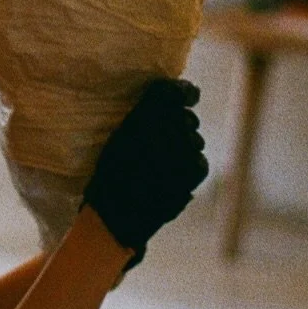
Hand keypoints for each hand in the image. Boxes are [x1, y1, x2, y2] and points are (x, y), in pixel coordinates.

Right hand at [82, 78, 207, 259]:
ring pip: (193, 139)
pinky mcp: (195, 169)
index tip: (190, 96)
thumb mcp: (118, 140)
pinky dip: (188, 167)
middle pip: (185, 117)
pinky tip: (171, 178)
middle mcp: (166, 126)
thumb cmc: (109, 179)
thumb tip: (172, 104)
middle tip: (164, 142)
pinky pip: (198, 161)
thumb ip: (142, 120)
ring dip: (183, 148)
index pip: (171, 90)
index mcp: (142, 115)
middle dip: (180, 125)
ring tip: (163, 166)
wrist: (117, 218)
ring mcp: (184, 148)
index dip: (183, 91)